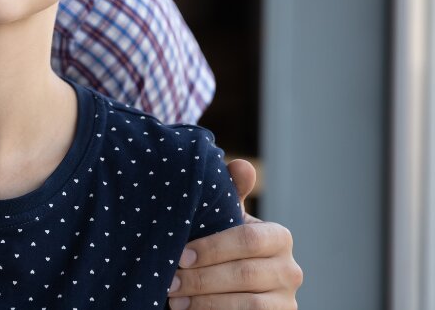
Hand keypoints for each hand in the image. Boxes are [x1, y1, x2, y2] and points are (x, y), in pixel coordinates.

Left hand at [166, 159, 302, 309]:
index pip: (248, 240)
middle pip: (243, 275)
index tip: (179, 256)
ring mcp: (287, 300)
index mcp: (279, 237)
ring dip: (204, 302)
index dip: (212, 249)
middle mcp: (291, 270)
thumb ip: (231, 193)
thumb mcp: (228, 219)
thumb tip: (242, 165)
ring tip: (174, 300)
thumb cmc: (227, 245)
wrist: (237, 287)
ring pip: (246, 305)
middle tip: (169, 282)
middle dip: (200, 280)